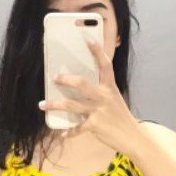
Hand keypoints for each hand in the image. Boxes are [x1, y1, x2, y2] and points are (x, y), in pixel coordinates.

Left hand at [38, 36, 143, 154]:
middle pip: (82, 83)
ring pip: (72, 105)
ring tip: (42, 104)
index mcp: (110, 87)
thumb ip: (101, 93)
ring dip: (55, 104)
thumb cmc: (121, 118)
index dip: (96, 50)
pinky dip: (68, 132)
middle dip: (66, 79)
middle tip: (55, 77)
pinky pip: (77, 128)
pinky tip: (62, 134)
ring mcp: (99, 111)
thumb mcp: (114, 100)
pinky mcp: (95, 126)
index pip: (105, 64)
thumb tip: (81, 88)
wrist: (133, 137)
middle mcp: (104, 97)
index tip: (86, 38)